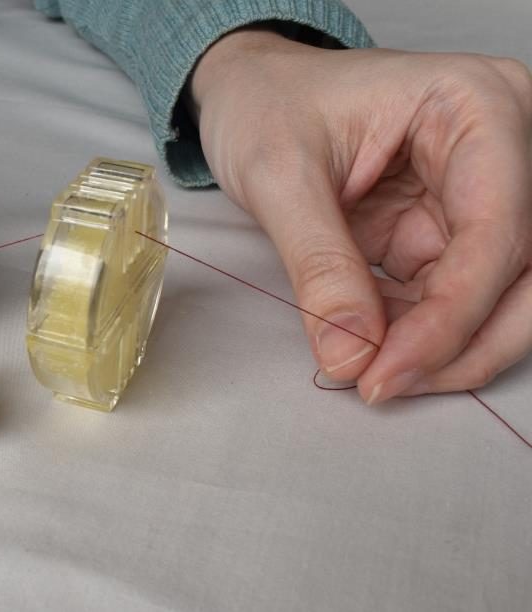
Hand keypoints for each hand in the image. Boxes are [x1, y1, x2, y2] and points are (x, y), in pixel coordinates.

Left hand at [190, 29, 531, 402]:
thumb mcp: (279, 176)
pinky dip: (420, 337)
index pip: (498, 227)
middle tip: (387, 385)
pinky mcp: (450, 231)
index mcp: (475, 106)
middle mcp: (501, 147)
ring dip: (446, 348)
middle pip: (526, 269)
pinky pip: (456, 299)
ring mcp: (481, 193)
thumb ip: (319, 265)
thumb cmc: (266, 105)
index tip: (388, 369)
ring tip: (371, 374)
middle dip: (465, 341)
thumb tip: (350, 355)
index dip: (452, 313)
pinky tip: (372, 350)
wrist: (249, 96)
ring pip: (504, 296)